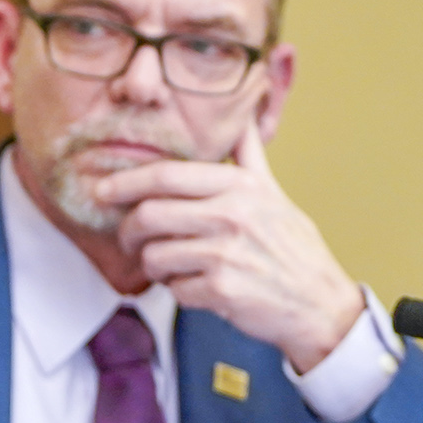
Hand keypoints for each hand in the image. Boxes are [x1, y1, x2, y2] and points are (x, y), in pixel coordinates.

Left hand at [96, 124, 362, 372]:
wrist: (319, 303)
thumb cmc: (292, 249)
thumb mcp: (274, 195)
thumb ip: (249, 159)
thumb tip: (242, 119)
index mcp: (240, 185)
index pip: (166, 175)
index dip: (125, 182)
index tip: (102, 190)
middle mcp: (232, 213)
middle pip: (148, 214)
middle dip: (129, 231)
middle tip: (130, 240)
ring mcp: (226, 252)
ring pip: (154, 255)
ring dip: (154, 267)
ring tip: (172, 267)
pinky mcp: (221, 289)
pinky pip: (173, 289)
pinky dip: (179, 292)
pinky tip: (198, 287)